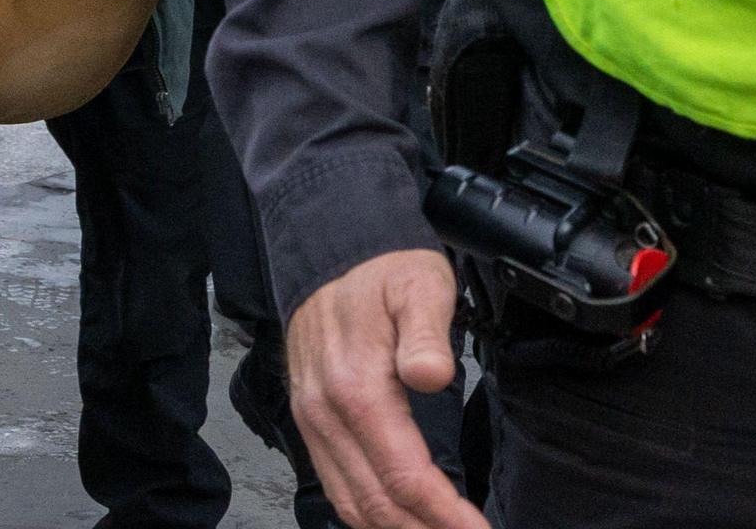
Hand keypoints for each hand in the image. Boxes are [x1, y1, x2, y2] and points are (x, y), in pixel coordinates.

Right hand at [286, 250, 479, 528]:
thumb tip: (430, 374)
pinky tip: (399, 519)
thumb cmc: (381, 273)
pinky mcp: (311, 423)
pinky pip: (335, 486)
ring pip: (352, 503)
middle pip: (377, 502)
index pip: (404, 475)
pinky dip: (368, 515)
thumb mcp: (419, 285)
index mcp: (356, 387)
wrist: (330, 255)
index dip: (444, 513)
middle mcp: (326, 413)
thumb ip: (426, 332)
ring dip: (397, 528)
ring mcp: (313, 421)